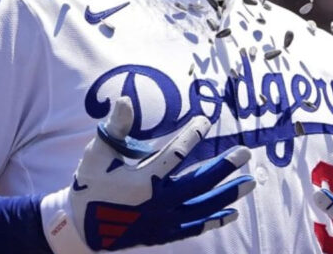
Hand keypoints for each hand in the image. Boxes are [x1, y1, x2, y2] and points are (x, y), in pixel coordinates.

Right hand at [40, 98, 254, 252]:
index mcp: (141, 182)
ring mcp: (163, 220)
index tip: (205, 120)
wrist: (81, 228)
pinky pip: (195, 227)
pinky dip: (214, 220)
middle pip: (198, 184)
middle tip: (245, 153)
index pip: (173, 155)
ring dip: (228, 194)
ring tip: (251, 181)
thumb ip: (115, 128)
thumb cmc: (90, 186)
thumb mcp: (97, 155)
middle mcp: (157, 203)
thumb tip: (126, 100)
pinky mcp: (164, 233)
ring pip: (203, 207)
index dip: (191, 136)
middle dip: (223, 168)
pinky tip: (233, 212)